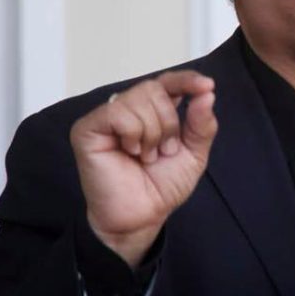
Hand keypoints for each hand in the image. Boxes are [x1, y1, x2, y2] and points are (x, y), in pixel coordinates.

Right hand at [70, 70, 217, 268]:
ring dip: (152, 133)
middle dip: (169, 122)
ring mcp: (106, 117)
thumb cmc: (161, 185)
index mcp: (154, 111)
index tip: (206, 85)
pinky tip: (130, 152)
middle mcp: (129, 108)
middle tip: (163, 150)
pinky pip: (118, 113)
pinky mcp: (87, 128)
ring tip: (146, 156)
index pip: (168, 81)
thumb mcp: (194, 153)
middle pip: (155, 88)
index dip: (186, 80)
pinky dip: (133, 134)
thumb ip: (202, 124)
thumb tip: (207, 93)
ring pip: (138, 99)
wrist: (142, 216)